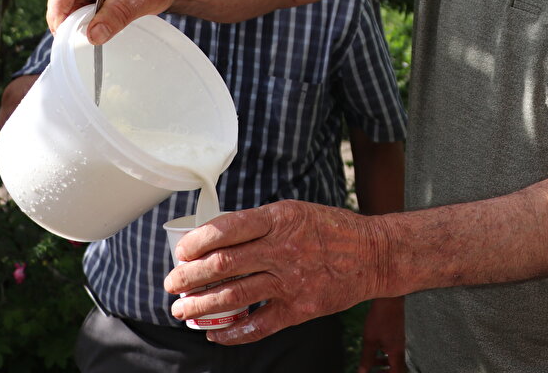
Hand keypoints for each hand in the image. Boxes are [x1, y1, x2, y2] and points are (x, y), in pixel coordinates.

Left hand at [163, 200, 391, 345]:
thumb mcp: (296, 212)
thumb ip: (260, 224)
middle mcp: (283, 249)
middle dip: (190, 278)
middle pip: (223, 265)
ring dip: (201, 306)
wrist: (374, 254)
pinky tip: (216, 334)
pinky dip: (232, 333)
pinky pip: (257, 325)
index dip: (198, 242)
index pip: (227, 229)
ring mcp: (291, 281)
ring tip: (183, 310)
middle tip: (173, 284)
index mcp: (279, 219)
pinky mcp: (300, 308)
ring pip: (233, 297)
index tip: (182, 252)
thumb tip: (217, 238)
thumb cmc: (332, 230)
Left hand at [358, 297, 405, 371]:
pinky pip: (393, 349)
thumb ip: (367, 359)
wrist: (390, 299)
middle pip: (397, 367)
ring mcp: (399, 340)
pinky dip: (385, 353)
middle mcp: (400, 348)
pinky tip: (377, 347)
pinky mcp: (397, 333)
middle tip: (375, 372)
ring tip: (373, 362)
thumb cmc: (380, 318)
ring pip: (394, 358)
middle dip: (386, 372)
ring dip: (384, 363)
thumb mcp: (370, 340)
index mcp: (396, 353)